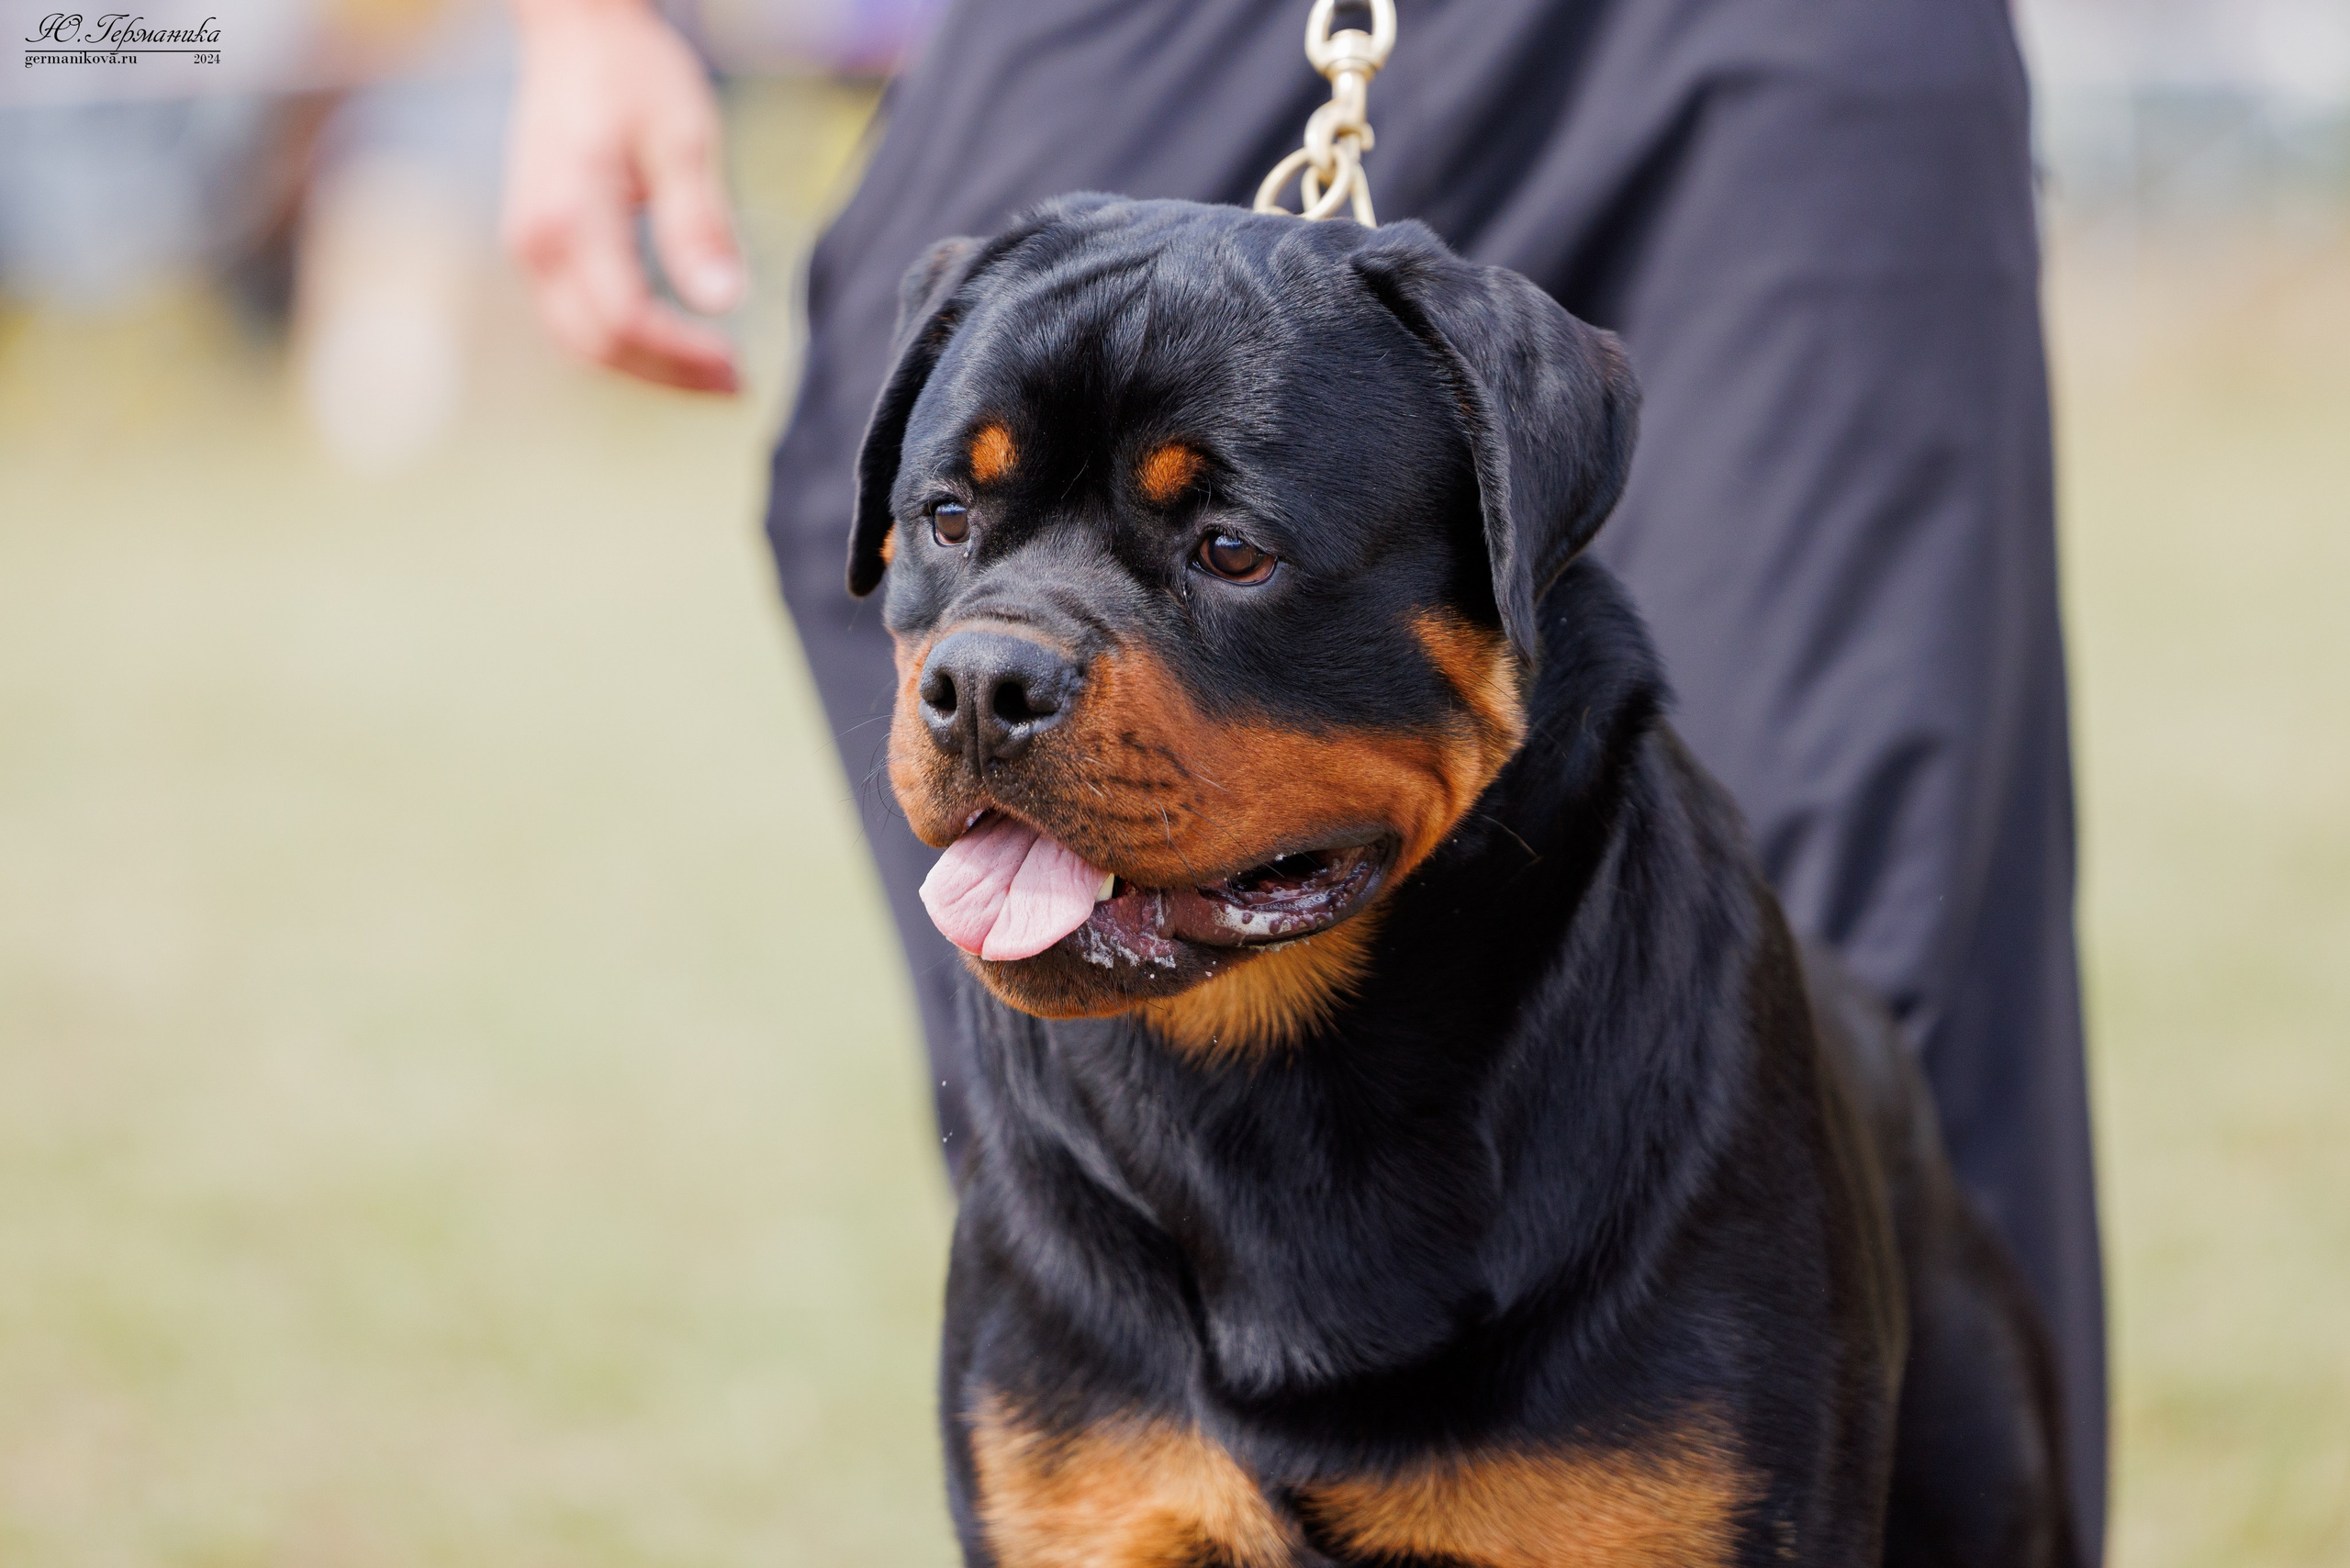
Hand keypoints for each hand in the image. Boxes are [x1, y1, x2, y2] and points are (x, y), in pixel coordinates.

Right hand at [502, 0, 743, 392]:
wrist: (577, 35)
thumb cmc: (632, 75)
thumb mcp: (683, 138)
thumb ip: (699, 222)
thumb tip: (722, 300)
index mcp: (569, 216)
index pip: (625, 319)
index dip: (683, 355)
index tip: (739, 365)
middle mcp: (535, 243)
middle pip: (598, 346)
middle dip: (668, 377)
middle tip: (735, 385)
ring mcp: (529, 248)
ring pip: (581, 343)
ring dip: (646, 370)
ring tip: (712, 375)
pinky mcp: (537, 248)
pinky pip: (574, 320)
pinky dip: (623, 345)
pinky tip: (673, 344)